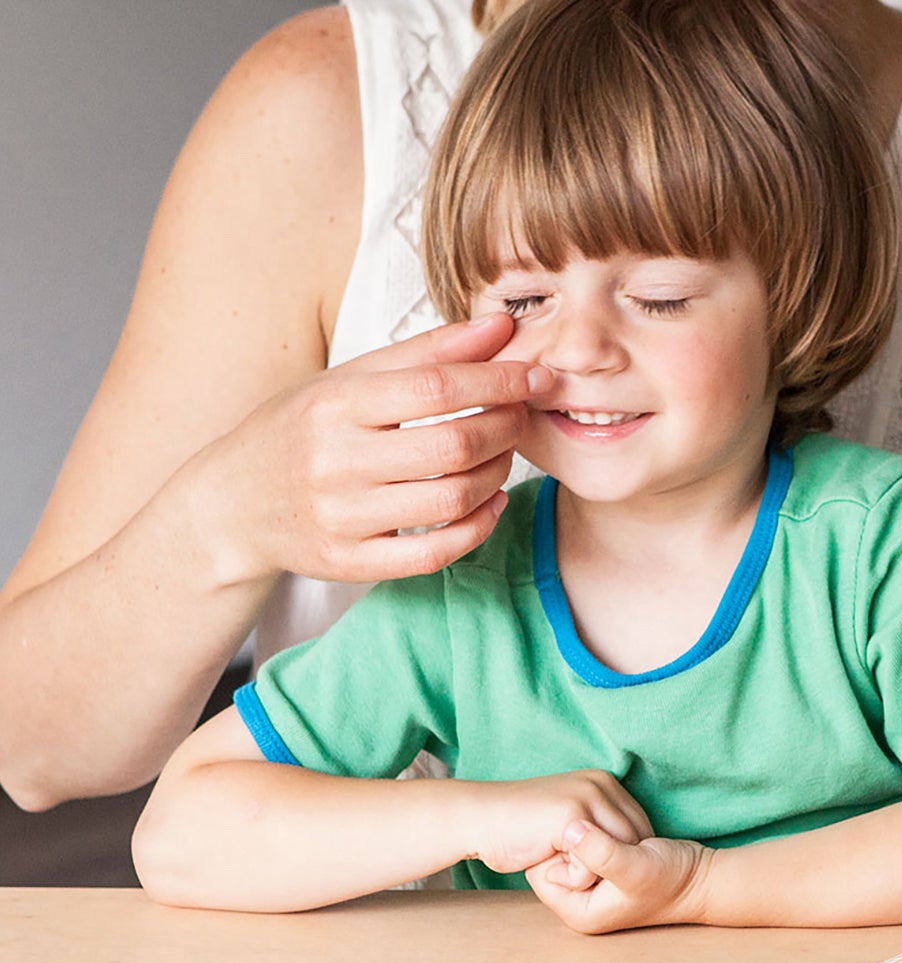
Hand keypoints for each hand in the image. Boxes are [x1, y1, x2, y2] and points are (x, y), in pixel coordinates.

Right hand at [198, 313, 554, 584]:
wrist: (232, 504)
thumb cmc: (302, 430)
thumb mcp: (351, 380)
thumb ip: (429, 353)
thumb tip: (502, 327)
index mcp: (336, 404)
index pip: (437, 387)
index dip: (498, 381)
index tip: (535, 377)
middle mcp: (336, 462)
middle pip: (452, 447)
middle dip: (504, 428)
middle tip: (519, 417)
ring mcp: (343, 518)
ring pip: (451, 501)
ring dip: (496, 475)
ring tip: (501, 455)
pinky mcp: (352, 562)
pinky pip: (435, 553)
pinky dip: (477, 527)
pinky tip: (489, 502)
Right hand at [468, 772, 651, 876]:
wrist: (477, 818)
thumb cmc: (519, 827)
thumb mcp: (567, 820)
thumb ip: (596, 827)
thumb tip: (631, 850)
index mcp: (603, 781)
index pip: (640, 826)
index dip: (626, 855)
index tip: (599, 870)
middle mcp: (601, 784)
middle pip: (637, 842)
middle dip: (616, 866)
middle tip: (576, 872)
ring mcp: (587, 797)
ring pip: (621, 855)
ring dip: (595, 873)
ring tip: (560, 866)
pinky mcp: (572, 817)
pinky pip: (595, 864)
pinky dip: (575, 877)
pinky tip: (546, 863)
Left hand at [526, 820, 712, 934]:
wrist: (702, 879)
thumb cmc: (672, 878)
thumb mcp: (635, 866)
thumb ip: (601, 851)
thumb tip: (569, 827)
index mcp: (578, 911)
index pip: (541, 873)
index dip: (558, 848)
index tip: (585, 840)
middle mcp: (580, 901)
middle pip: (549, 862)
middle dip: (568, 842)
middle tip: (598, 836)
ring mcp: (591, 887)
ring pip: (566, 852)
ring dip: (582, 836)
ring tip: (610, 836)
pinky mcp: (602, 870)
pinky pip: (582, 847)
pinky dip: (594, 834)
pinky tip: (614, 831)